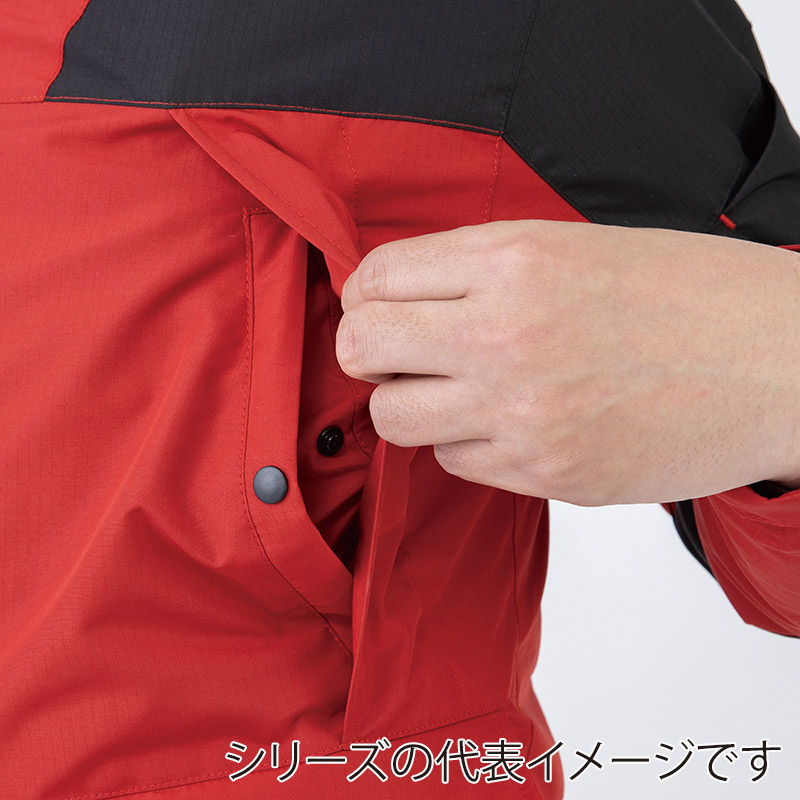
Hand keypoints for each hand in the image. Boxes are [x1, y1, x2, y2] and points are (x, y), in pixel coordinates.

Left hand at [335, 220, 799, 504]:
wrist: (778, 363)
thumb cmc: (685, 295)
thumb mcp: (571, 247)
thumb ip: (477, 269)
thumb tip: (399, 297)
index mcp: (513, 261)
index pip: (375, 279)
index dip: (366, 294)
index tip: (380, 305)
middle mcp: (504, 337)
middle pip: (360, 350)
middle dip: (368, 350)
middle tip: (398, 351)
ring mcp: (521, 414)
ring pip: (394, 419)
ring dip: (412, 402)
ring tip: (458, 389)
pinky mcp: (545, 474)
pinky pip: (454, 461)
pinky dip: (466, 442)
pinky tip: (511, 421)